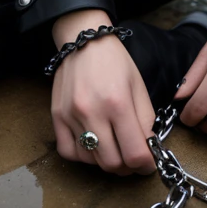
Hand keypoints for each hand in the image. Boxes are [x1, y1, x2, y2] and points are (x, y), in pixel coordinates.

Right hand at [50, 9, 155, 175]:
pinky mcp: (57, 117)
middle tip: (132, 156)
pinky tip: (93, 144)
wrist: (84, 41)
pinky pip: (69, 153)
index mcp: (118, 103)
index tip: (148, 163)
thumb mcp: (138, 86)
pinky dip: (83, 156)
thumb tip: (148, 150)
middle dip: (127, 166)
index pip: (134, 153)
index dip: (146, 165)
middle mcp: (92, 112)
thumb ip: (146, 121)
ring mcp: (71, 116)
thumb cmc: (115, 61)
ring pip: (91, 161)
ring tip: (113, 146)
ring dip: (105, 160)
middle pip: (112, 163)